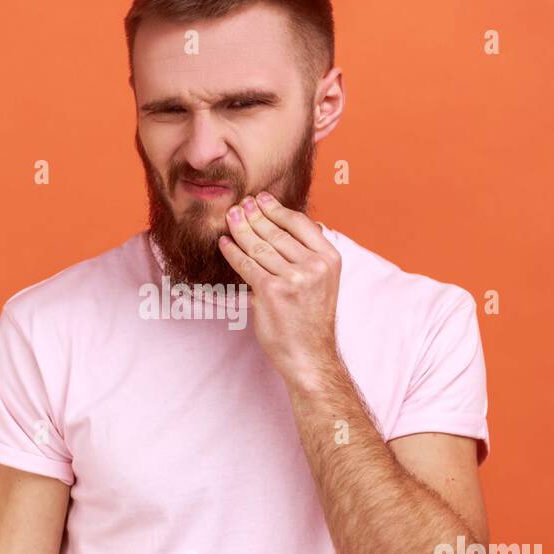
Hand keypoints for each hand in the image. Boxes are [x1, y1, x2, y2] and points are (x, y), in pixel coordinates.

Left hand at [218, 192, 342, 387]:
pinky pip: (246, 264)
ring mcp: (293, 278)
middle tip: (240, 204)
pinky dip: (232, 252)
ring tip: (230, 217)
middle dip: (254, 215)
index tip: (261, 199)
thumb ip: (309, 253)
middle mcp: (314, 266)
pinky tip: (224, 243)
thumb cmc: (311, 319)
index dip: (277, 208)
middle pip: (277, 232)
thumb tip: (286, 224)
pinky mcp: (271, 291)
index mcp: (329, 258)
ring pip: (259, 246)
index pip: (300, 223)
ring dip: (240, 228)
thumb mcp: (323, 280)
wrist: (309, 354)